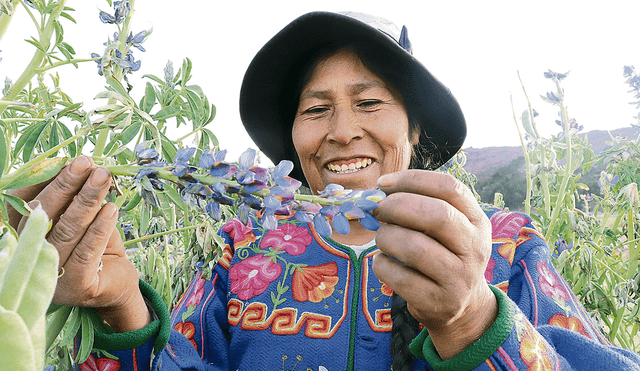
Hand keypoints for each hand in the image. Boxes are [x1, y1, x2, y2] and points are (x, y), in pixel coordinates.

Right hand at [8, 156, 149, 331]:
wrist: (117, 282)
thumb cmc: (95, 245)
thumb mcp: (80, 217)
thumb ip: (72, 197)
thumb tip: (73, 164)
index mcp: (24, 235)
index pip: (24, 203)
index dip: (44, 180)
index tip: (67, 161)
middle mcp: (29, 255)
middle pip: (44, 214)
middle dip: (67, 184)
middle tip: (86, 162)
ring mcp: (49, 274)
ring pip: (67, 231)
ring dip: (86, 201)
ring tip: (102, 178)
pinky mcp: (75, 286)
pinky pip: (86, 252)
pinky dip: (99, 228)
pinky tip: (111, 209)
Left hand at [372, 170, 496, 359]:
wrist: (462, 308)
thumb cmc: (443, 255)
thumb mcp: (447, 229)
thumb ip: (421, 206)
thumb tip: (378, 192)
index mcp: (477, 221)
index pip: (450, 188)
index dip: (412, 180)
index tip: (383, 183)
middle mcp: (475, 248)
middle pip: (437, 215)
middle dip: (397, 207)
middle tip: (377, 210)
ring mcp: (460, 278)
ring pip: (415, 247)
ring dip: (386, 237)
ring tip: (382, 238)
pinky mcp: (439, 303)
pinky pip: (400, 277)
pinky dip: (381, 265)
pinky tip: (384, 262)